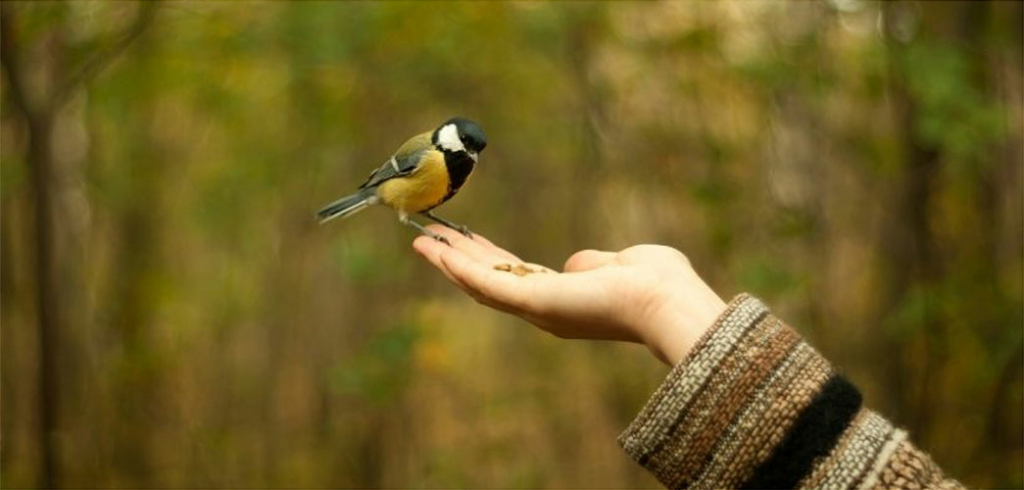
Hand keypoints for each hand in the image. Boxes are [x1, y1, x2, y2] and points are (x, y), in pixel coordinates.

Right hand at [412, 225, 727, 365]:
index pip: (514, 277)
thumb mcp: (617, 264)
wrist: (666, 300)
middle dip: (458, 260)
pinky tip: (436, 250)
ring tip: (421, 241)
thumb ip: (593, 264)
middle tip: (428, 239)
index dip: (485, 260)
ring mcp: (535, 308)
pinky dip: (458, 266)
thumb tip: (576, 264)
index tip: (464, 242)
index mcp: (563, 300)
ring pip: (480, 283)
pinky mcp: (533, 302)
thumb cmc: (656, 283)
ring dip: (448, 262)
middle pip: (489, 281)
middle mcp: (543, 310)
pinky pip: (487, 282)